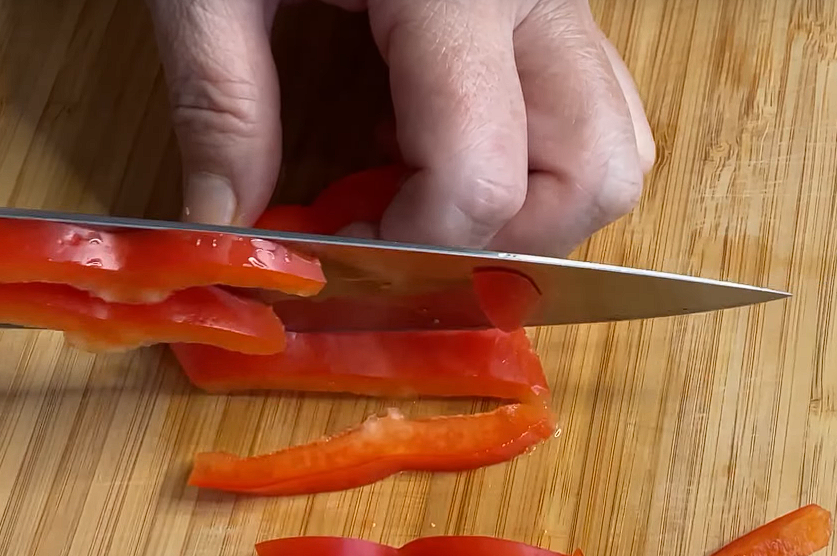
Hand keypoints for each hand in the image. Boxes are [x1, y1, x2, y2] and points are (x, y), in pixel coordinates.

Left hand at [147, 0, 654, 255]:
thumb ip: (219, 99)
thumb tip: (225, 225)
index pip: (480, 176)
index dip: (410, 246)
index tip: (334, 249)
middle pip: (594, 177)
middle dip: (502, 244)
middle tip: (401, 237)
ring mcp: (562, 0)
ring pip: (616, 150)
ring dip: (533, 212)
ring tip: (420, 196)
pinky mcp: (555, 5)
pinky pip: (590, 110)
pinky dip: (531, 162)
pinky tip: (429, 144)